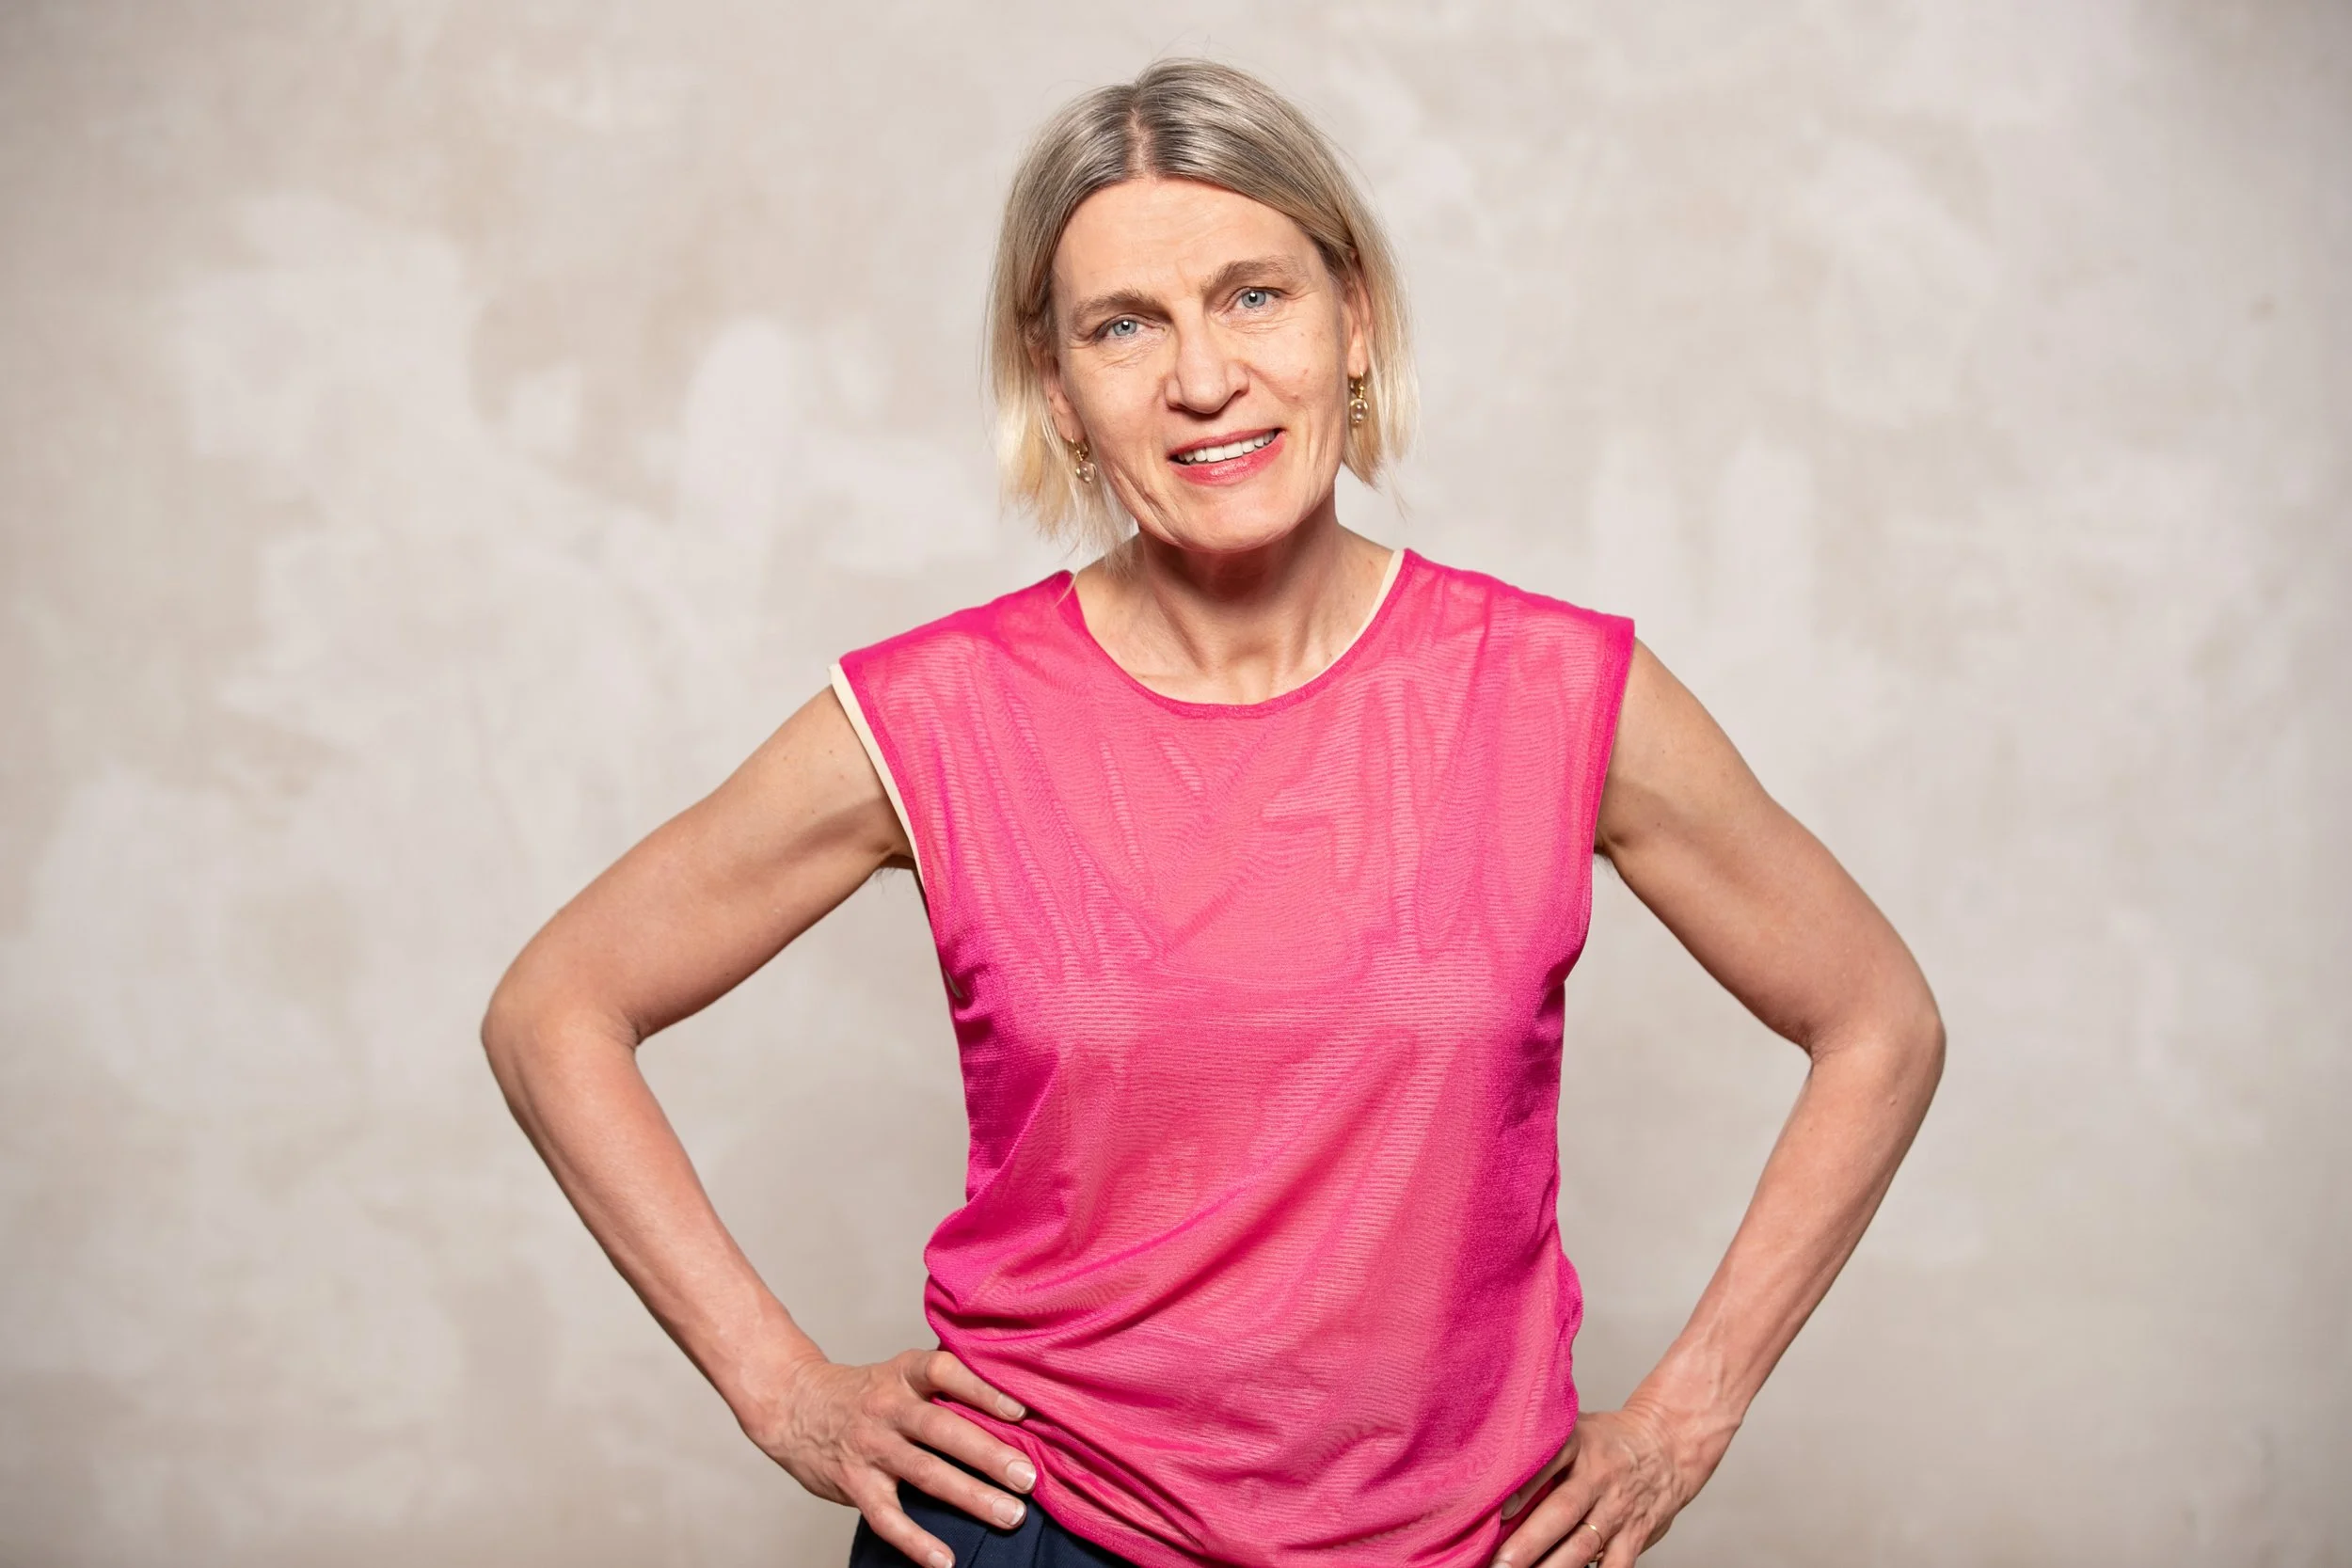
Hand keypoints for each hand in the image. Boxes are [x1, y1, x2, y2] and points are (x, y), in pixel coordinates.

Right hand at [746, 1348, 1038, 1567]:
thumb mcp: (899, 1372)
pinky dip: (915, 1541)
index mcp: (903, 1374)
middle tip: (1028, 1477)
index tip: (1020, 1411)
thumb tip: (1012, 1398)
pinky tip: (944, 1560)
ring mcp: (870, 1447)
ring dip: (970, 1496)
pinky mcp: (853, 1484)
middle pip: (941, 1429)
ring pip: (924, 1473)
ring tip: (1010, 1515)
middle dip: (988, 1454)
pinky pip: (886, 1517)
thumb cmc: (864, 1392)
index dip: (982, 1389)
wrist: (792, 1403)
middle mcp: (888, 1408)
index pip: (944, 1372)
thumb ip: (943, 1384)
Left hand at [1492, 1401, 1729, 1566]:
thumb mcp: (1575, 1429)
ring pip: (1583, 1545)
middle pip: (1562, 1511)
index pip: (1550, 1460)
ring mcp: (1617, 1510)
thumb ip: (1543, 1450)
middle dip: (1529, 1541)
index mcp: (1579, 1445)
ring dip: (1553, 1567)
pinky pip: (1616, 1566)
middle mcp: (1597, 1478)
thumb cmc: (1607, 1442)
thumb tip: (1492, 1473)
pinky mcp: (1634, 1536)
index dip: (1524, 1485)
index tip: (1499, 1509)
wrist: (1668, 1446)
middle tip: (1501, 1562)